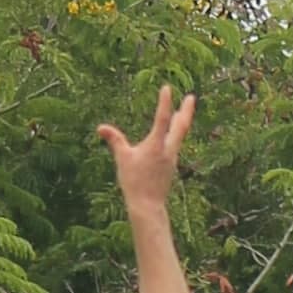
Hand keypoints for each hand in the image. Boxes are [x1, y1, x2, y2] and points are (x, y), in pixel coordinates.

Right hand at [98, 85, 194, 215]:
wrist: (148, 205)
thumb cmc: (134, 182)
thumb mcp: (122, 159)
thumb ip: (114, 140)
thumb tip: (101, 128)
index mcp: (156, 145)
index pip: (162, 118)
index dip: (165, 102)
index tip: (167, 88)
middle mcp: (168, 150)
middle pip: (181, 126)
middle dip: (186, 110)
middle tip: (191, 97)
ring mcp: (172, 158)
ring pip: (179, 135)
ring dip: (182, 121)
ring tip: (184, 112)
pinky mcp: (171, 166)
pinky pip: (175, 145)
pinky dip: (176, 134)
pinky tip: (174, 135)